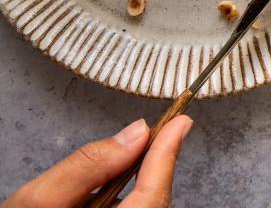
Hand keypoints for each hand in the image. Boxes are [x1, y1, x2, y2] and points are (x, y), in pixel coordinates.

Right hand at [2, 115, 192, 207]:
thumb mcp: (39, 198)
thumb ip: (88, 164)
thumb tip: (136, 132)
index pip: (153, 195)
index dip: (166, 156)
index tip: (180, 123)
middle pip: (154, 200)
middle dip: (153, 165)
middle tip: (161, 131)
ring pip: (146, 205)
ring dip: (138, 183)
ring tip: (116, 167)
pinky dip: (130, 196)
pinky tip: (111, 188)